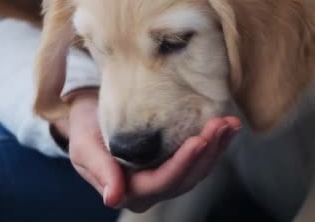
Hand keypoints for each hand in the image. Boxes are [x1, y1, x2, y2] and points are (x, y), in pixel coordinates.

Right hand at [60, 93, 240, 212]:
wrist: (90, 115)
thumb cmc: (85, 130)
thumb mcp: (84, 148)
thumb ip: (100, 171)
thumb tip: (113, 198)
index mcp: (129, 192)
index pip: (162, 182)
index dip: (182, 163)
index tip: (198, 140)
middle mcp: (152, 190)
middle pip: (186, 177)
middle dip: (207, 152)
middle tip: (220, 125)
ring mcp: (166, 177)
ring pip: (198, 170)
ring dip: (217, 147)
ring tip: (229, 123)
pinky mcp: (176, 162)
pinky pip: (199, 158)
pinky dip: (215, 142)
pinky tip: (227, 126)